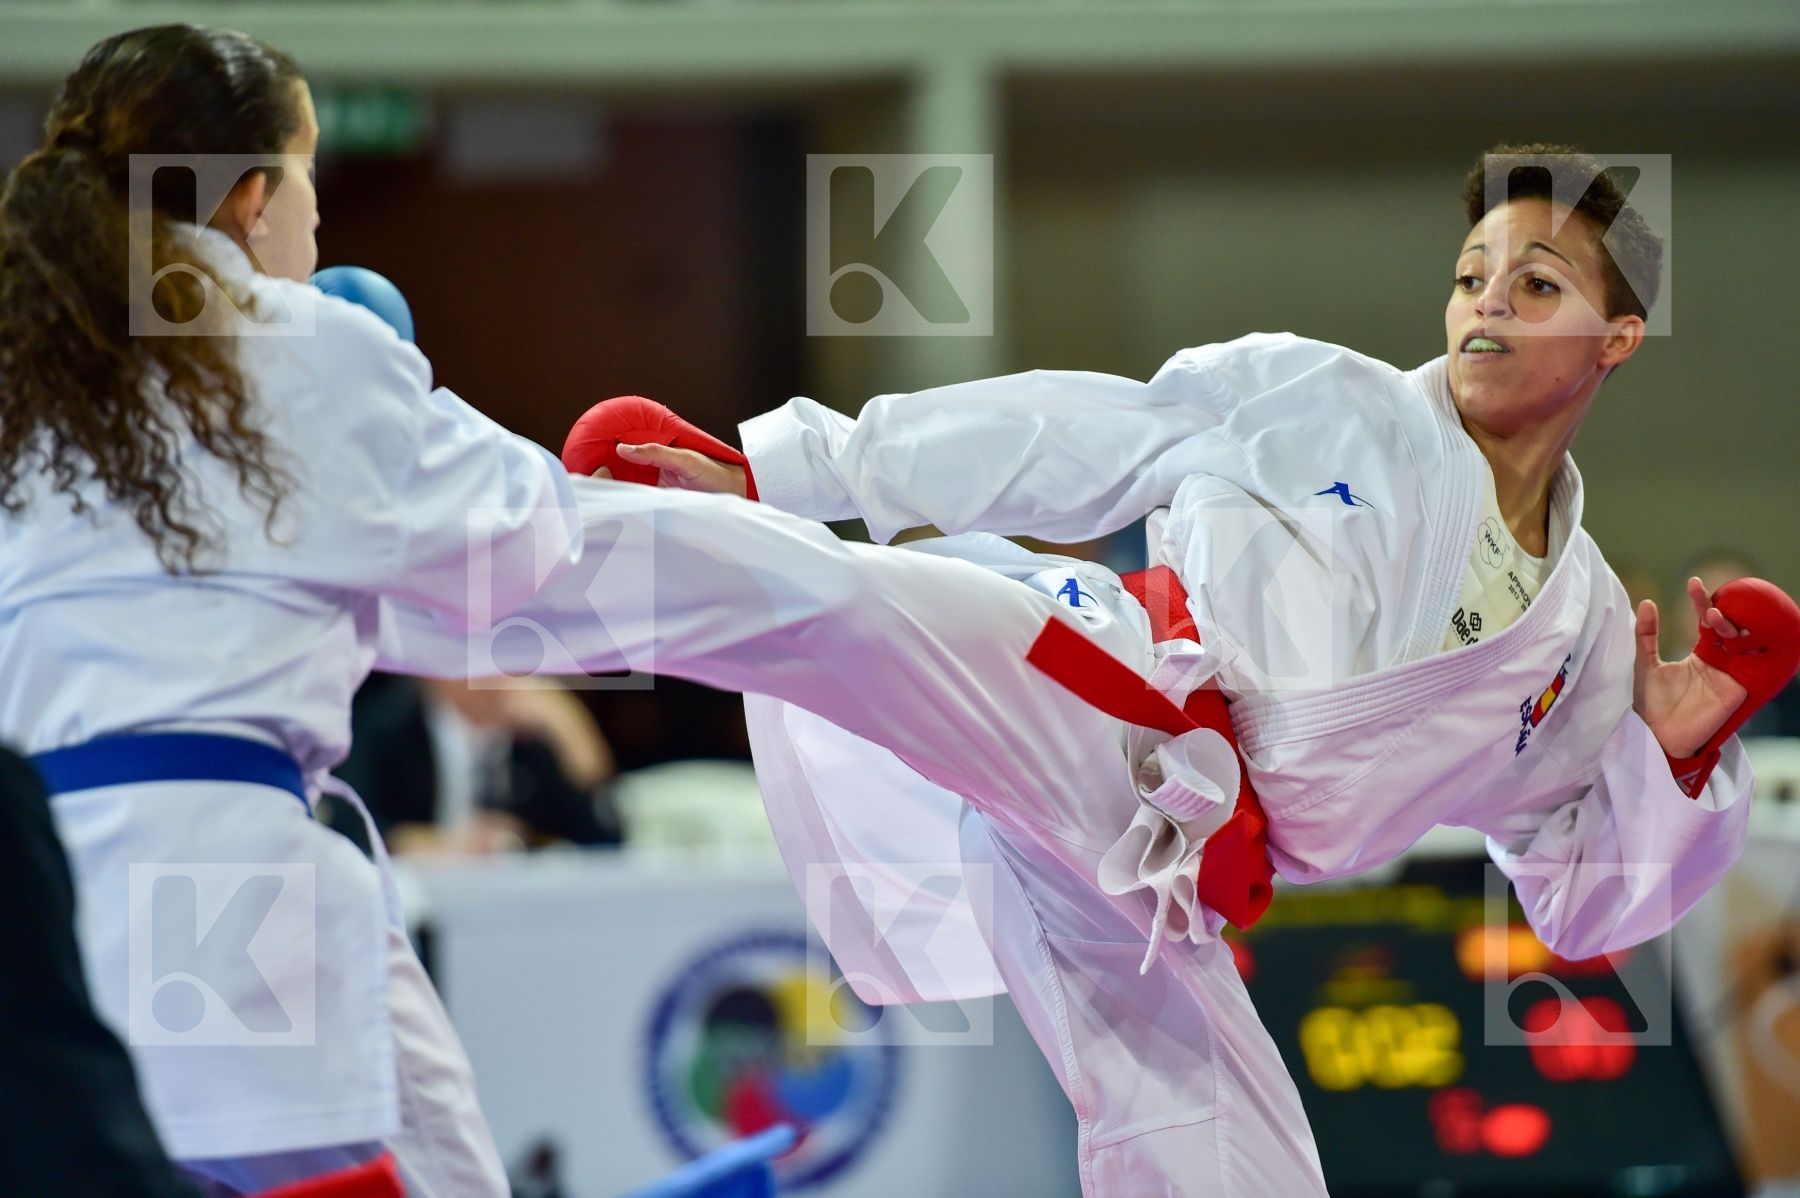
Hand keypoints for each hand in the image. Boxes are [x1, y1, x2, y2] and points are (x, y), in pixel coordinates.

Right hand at [592, 442, 747, 496]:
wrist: (734, 496)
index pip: (624, 453)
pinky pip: (637, 507)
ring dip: (611, 492)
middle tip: (582, 478)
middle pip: (619, 473)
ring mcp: (653, 492)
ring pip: (625, 491)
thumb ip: (656, 453)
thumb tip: (623, 449)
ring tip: (591, 494)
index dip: (605, 453)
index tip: (586, 455)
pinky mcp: (658, 509)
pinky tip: (613, 510)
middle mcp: (650, 473)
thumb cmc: (713, 473)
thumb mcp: (684, 459)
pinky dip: (624, 508)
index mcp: (655, 457)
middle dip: (601, 475)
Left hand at [1633, 577, 1749, 757]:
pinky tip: (1740, 634)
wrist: (1655, 734)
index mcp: (1700, 653)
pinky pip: (1752, 666)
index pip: (1706, 621)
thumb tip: (1646, 602)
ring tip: (1714, 616)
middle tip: (1707, 605)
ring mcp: (1730, 674)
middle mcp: (1719, 661)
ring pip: (1742, 642)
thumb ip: (1646, 634)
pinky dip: (1751, 648)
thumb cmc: (1649, 703)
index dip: (1702, 602)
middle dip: (1721, 612)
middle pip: (1729, 628)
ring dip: (1732, 627)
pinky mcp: (1737, 689)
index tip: (1693, 582)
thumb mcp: (1644, 663)